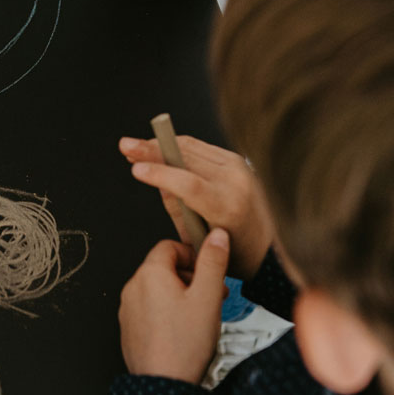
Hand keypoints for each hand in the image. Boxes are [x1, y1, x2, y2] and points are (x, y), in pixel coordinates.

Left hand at [119, 233, 229, 380]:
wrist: (164, 386)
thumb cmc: (184, 345)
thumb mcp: (208, 296)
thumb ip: (213, 261)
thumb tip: (216, 235)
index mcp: (150, 274)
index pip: (169, 246)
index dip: (193, 254)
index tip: (209, 268)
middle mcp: (134, 288)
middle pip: (164, 269)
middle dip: (191, 277)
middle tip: (213, 293)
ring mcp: (129, 310)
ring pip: (158, 291)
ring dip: (182, 295)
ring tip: (203, 314)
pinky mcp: (130, 329)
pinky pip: (151, 311)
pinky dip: (168, 313)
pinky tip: (186, 330)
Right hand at [120, 133, 273, 280]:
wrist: (267, 245)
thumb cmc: (232, 250)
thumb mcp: (197, 237)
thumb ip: (175, 206)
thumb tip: (157, 178)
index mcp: (227, 206)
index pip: (189, 184)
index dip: (160, 174)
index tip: (135, 168)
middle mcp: (236, 182)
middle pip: (187, 158)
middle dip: (152, 150)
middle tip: (125, 145)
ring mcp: (239, 167)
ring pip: (192, 148)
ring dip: (161, 144)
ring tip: (135, 146)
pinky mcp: (237, 160)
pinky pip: (201, 148)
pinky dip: (178, 146)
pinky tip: (159, 147)